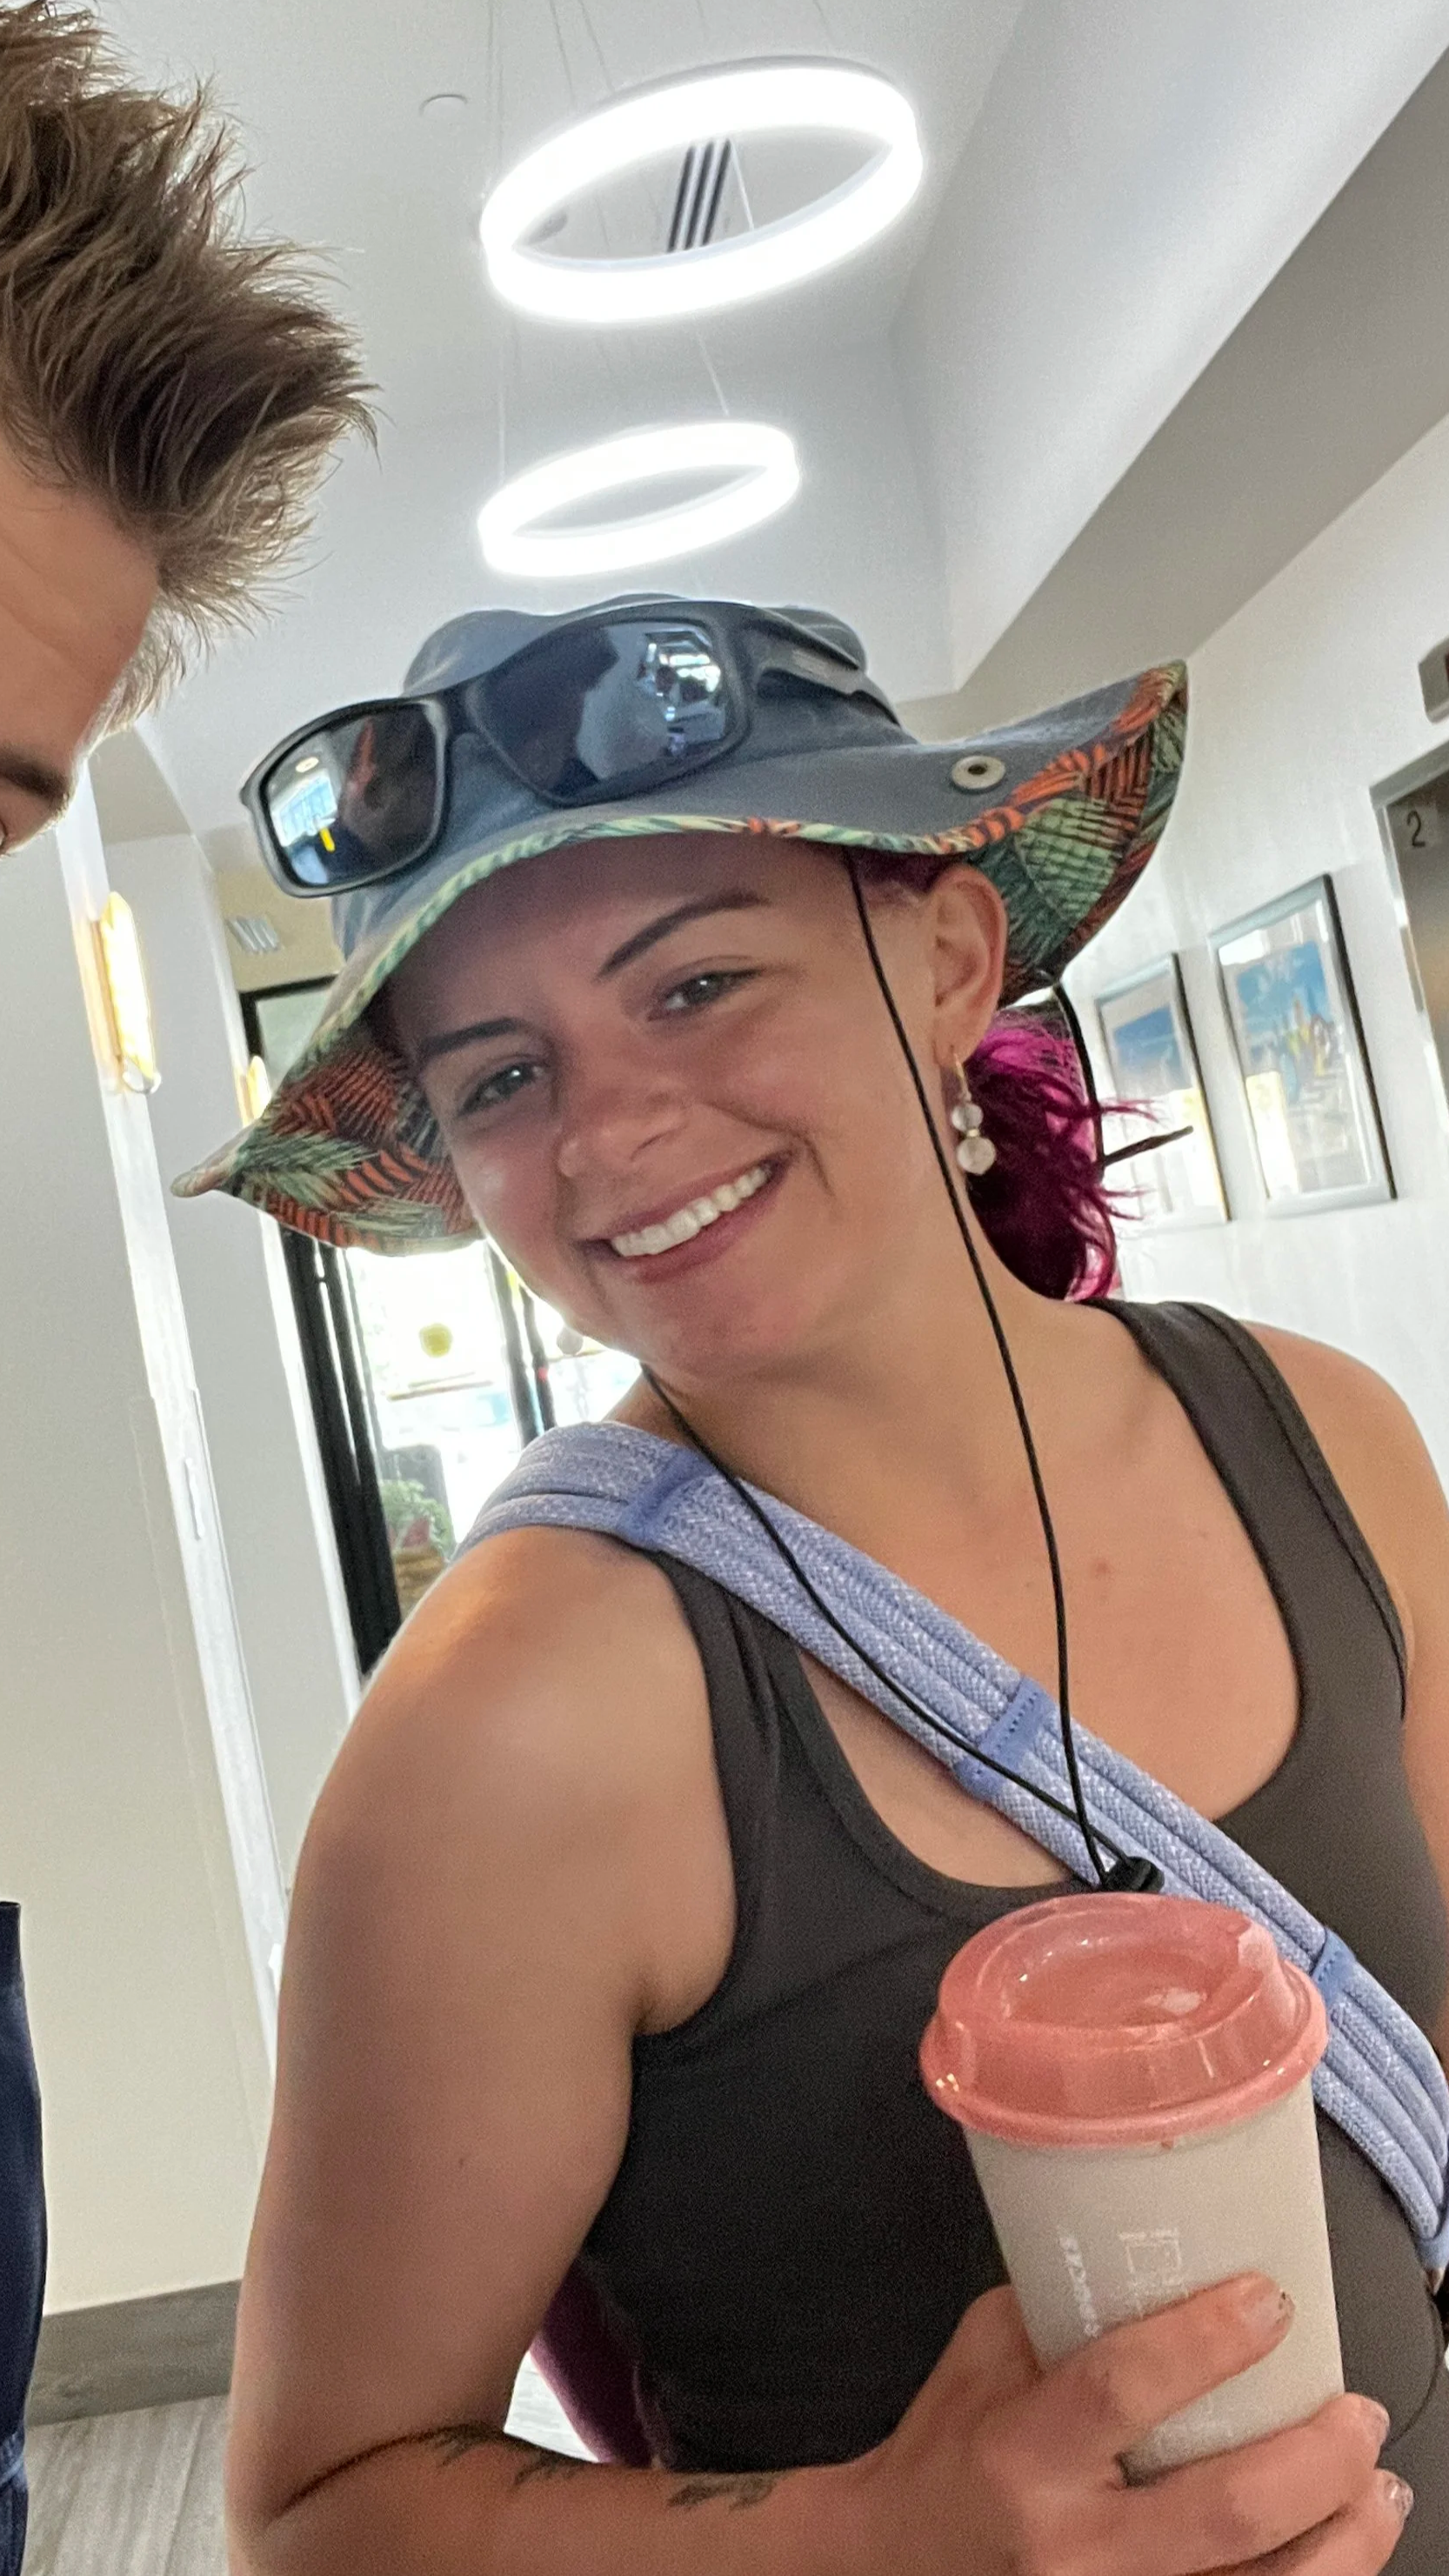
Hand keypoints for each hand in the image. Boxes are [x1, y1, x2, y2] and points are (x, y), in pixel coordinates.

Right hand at [835, 2274, 1409, 2572]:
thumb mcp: (982, 2357)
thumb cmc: (945, 2453)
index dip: (1204, 2342)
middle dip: (1314, 2457)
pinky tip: (1342, 2548)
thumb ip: (1062, 2310)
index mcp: (1019, 2456)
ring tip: (1375, 2485)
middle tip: (1355, 2410)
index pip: (1119, 2391)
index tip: (1268, 2301)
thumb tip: (1158, 2251)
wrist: (894, 2566)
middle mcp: (1070, 2551)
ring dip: (1342, 2538)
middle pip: (1223, 2509)